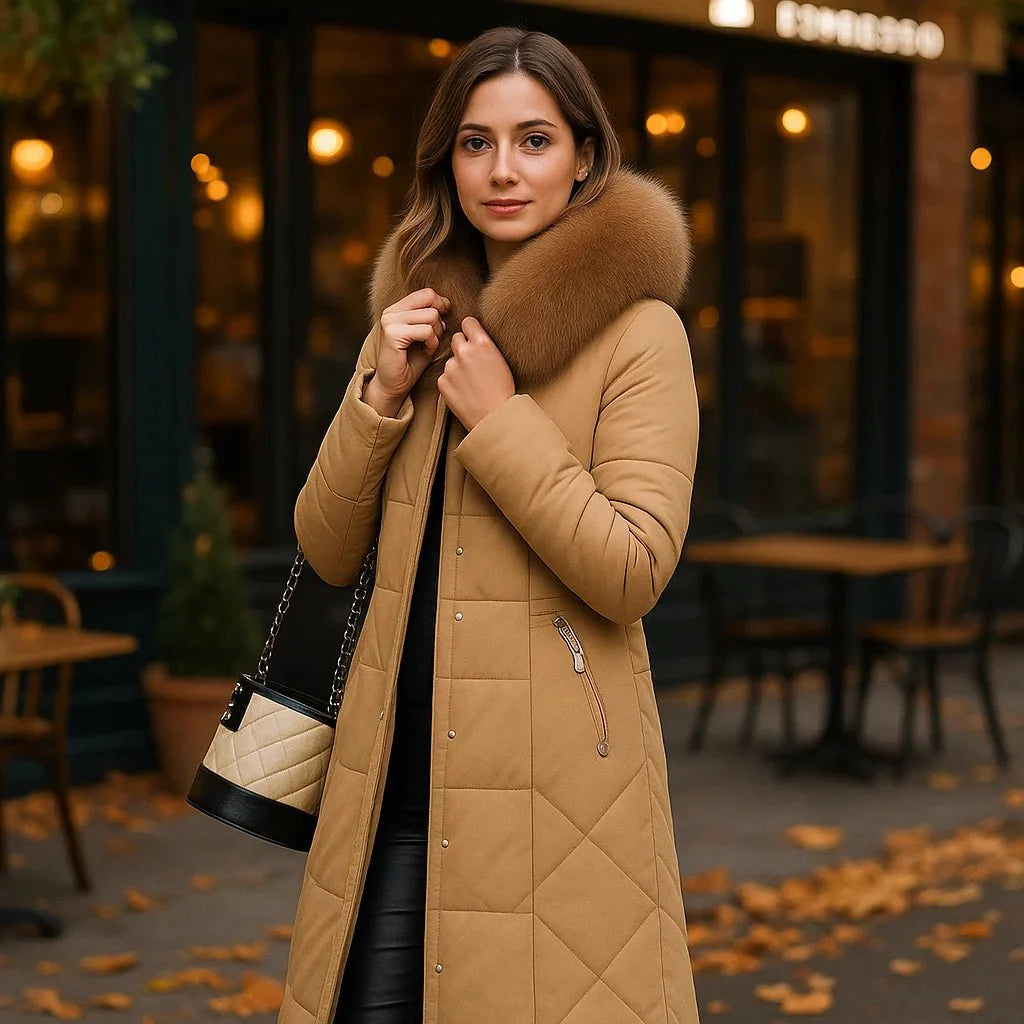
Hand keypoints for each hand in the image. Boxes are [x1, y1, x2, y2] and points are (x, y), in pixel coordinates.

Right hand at [372, 287, 450, 401]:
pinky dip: (432, 342)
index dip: (441, 304)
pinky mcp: (392, 334)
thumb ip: (431, 318)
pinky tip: (426, 351)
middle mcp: (391, 312)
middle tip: (434, 340)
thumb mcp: (424, 335)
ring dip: (436, 334)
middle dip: (439, 322)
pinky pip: (426, 331)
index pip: (427, 293)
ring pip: (431, 316)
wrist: (393, 385)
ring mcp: (390, 321)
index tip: (443, 322)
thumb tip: (446, 305)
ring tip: (429, 346)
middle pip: (431, 302)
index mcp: (397, 309)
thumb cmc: (411, 362)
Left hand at [437, 316, 515, 430]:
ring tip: (470, 383)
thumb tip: (474, 336)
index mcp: (482, 343)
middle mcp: (464, 351)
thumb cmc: (503, 390)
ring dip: (456, 367)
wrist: (494, 416)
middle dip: (462, 347)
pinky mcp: (442, 381)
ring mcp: (451, 367)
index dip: (470, 330)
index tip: (472, 337)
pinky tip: (463, 391)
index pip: (467, 322)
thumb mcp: (500, 360)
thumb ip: (485, 346)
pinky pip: (445, 376)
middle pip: (456, 338)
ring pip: (450, 359)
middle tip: (472, 363)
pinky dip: (451, 382)